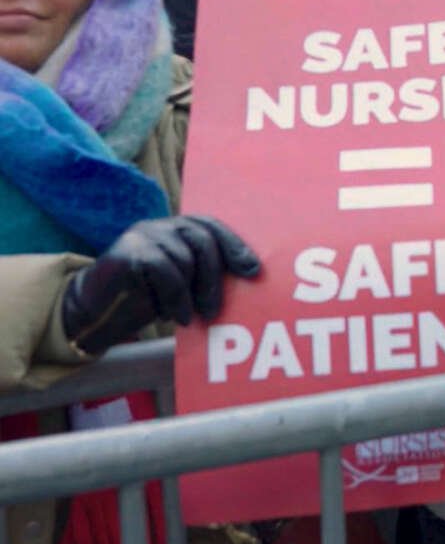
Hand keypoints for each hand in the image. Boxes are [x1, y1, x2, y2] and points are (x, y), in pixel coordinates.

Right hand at [61, 216, 260, 355]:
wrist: (93, 314)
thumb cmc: (145, 300)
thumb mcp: (181, 285)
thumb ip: (203, 274)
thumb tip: (246, 280)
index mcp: (176, 229)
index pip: (212, 227)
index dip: (235, 245)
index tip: (253, 270)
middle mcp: (160, 226)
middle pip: (203, 240)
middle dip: (216, 276)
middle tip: (215, 309)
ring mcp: (142, 235)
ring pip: (185, 258)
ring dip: (192, 293)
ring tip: (190, 316)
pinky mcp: (127, 251)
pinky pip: (165, 271)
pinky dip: (176, 297)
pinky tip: (176, 317)